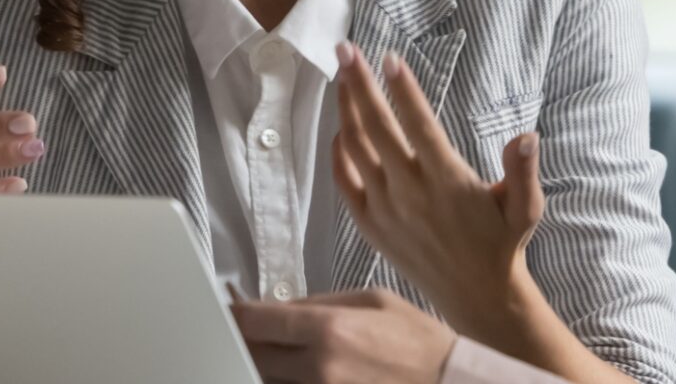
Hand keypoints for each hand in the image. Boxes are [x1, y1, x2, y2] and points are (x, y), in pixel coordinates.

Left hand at [233, 288, 456, 383]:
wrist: (446, 382)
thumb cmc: (415, 339)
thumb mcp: (372, 300)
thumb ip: (318, 302)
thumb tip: (277, 307)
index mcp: (328, 329)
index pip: (255, 321)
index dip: (234, 314)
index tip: (229, 310)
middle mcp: (318, 367)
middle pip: (252, 355)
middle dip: (245, 341)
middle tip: (253, 333)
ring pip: (267, 380)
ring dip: (266, 366)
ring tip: (280, 352)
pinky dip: (286, 381)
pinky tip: (296, 372)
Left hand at [331, 41, 544, 337]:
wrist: (475, 295)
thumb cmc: (501, 242)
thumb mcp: (525, 208)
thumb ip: (524, 171)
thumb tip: (528, 136)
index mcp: (447, 183)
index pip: (419, 126)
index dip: (404, 90)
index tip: (390, 58)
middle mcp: (411, 194)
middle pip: (376, 129)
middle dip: (359, 84)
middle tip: (346, 48)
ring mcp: (386, 210)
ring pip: (355, 149)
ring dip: (345, 109)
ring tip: (342, 76)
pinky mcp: (370, 225)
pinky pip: (343, 182)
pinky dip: (338, 152)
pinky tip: (341, 128)